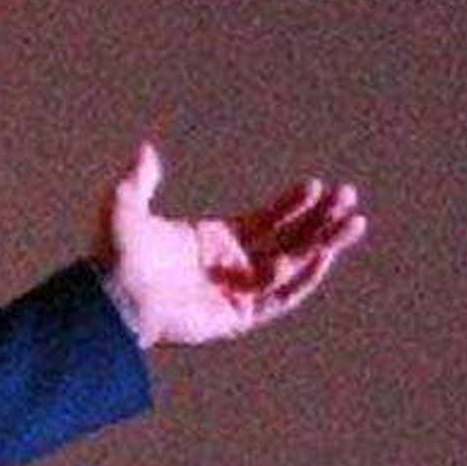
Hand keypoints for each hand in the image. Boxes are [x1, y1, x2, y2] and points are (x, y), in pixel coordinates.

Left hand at [89, 143, 366, 349]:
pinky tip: (324, 253)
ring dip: (324, 245)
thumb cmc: (113, 255)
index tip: (317, 186)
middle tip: (350, 198)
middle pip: (289, 242)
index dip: (293, 205)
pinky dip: (304, 277)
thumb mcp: (124, 205)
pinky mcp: (237, 317)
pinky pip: (280, 297)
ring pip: (293, 267)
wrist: (110, 297)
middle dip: (321, 221)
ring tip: (355, 222)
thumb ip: (140, 178)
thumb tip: (146, 148)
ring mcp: (235, 293)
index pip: (267, 221)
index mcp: (212, 241)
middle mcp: (230, 267)